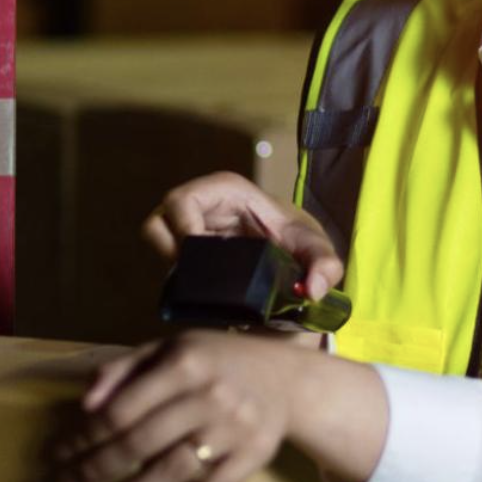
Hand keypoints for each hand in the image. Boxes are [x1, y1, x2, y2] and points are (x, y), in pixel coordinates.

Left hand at [42, 330, 299, 481]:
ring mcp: (234, 430)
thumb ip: (124, 369)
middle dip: (95, 470)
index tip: (58, 453)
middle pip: (141, 444)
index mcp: (185, 364)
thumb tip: (85, 404)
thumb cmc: (214, 360)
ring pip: (173, 472)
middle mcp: (210, 396)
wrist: (286, 377)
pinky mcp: (254, 456)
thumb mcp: (169, 348)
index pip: (122, 409)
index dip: (83, 436)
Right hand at [142, 171, 344, 299]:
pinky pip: (164, 257)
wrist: (292, 251)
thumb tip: (313, 290)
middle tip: (195, 273)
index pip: (185, 199)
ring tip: (196, 280)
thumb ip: (326, 266)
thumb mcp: (318, 249)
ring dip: (168, 260)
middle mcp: (203, 205)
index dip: (182, 224)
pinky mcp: (186, 249)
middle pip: (160, 218)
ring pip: (155, 235)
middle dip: (170, 247)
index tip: (195, 251)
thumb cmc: (299, 239)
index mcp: (227, 191)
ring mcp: (190, 226)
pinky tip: (199, 288)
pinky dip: (175, 272)